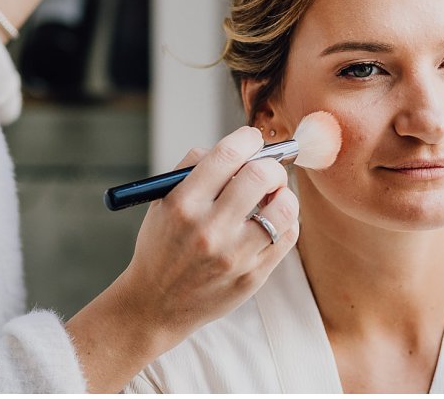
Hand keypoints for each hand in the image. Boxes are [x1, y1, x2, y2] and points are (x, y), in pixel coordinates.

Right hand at [65, 126, 299, 391]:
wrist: (156, 305)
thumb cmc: (162, 245)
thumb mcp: (162, 202)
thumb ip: (193, 168)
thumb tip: (237, 146)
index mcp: (182, 204)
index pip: (227, 154)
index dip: (248, 138)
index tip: (253, 139)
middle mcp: (209, 229)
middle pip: (260, 176)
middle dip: (270, 164)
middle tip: (267, 167)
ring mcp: (234, 256)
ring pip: (283, 207)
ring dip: (283, 192)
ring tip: (273, 194)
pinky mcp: (253, 277)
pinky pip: (287, 237)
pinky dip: (287, 219)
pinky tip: (274, 218)